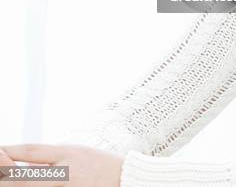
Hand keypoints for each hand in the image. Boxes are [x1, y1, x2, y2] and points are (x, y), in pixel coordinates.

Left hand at [0, 144, 123, 186]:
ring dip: (16, 184)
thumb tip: (20, 162)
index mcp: (66, 154)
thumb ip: (50, 158)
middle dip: (6, 174)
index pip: (30, 151)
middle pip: (24, 177)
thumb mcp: (76, 152)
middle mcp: (64, 172)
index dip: (9, 151)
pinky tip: (26, 186)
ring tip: (7, 180)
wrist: (125, 180)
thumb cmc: (99, 165)